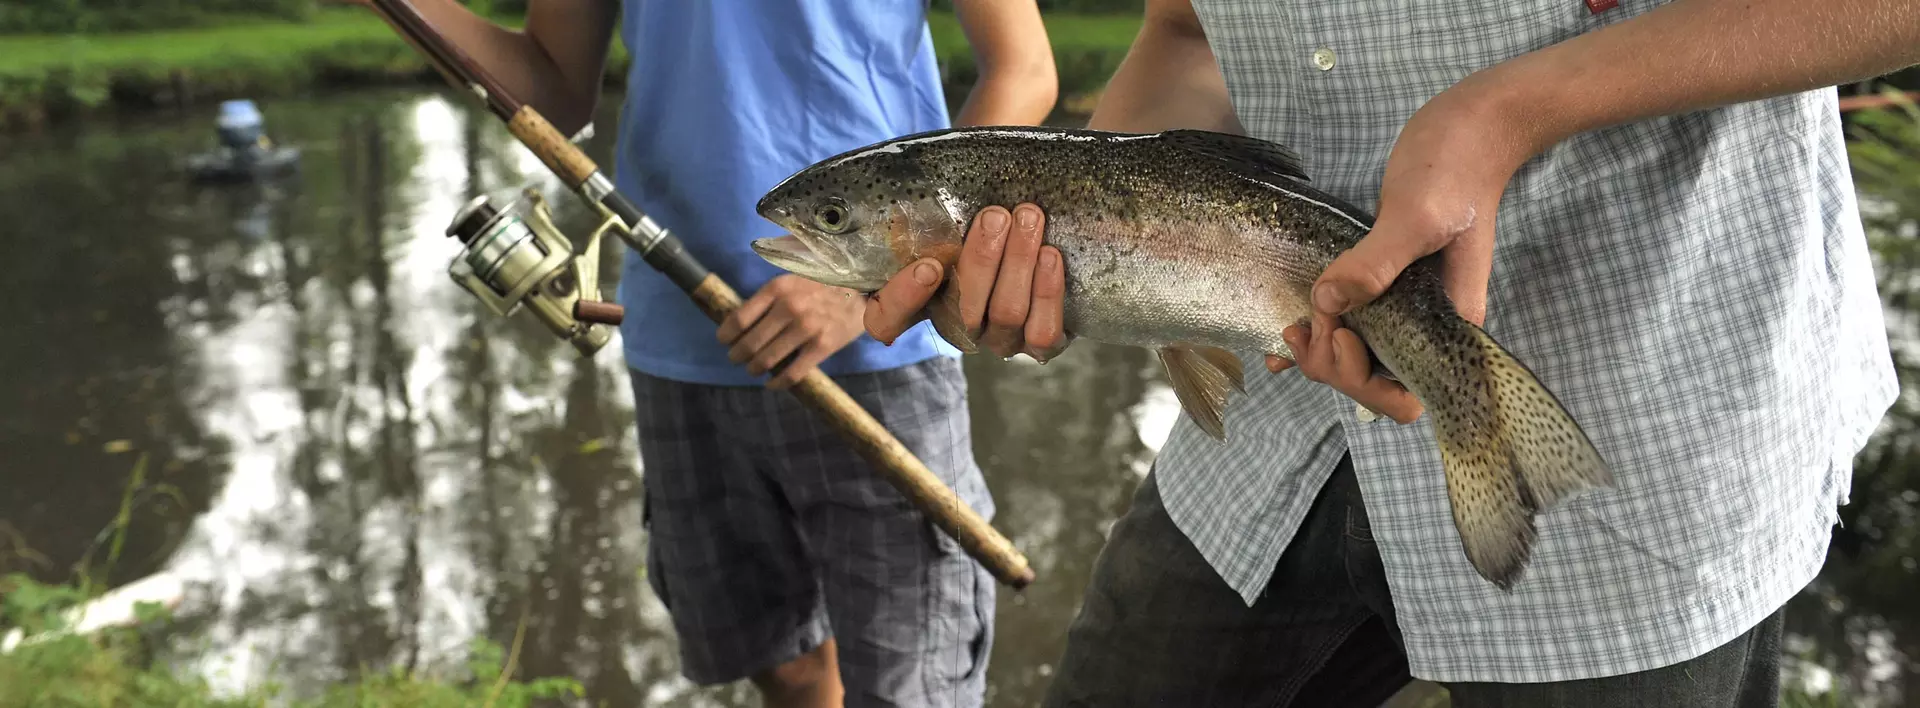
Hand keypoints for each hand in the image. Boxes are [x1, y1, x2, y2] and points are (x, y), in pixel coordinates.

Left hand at [717, 274, 869, 389]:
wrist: (862, 288)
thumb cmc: (823, 284)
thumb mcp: (793, 278)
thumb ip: (769, 296)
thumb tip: (739, 318)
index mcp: (778, 289)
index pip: (739, 318)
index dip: (725, 334)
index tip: (723, 340)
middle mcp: (789, 308)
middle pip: (749, 343)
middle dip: (737, 355)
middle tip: (736, 358)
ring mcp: (806, 328)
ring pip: (767, 360)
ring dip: (754, 369)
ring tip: (753, 369)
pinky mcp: (822, 346)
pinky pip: (792, 374)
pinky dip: (777, 384)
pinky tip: (771, 384)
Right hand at [864, 203, 1071, 361]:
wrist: (1035, 254)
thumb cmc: (978, 232)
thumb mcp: (948, 225)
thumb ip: (932, 223)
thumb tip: (911, 201)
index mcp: (921, 306)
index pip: (888, 320)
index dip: (904, 299)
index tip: (929, 266)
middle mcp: (960, 330)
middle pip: (964, 309)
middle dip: (983, 259)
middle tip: (997, 216)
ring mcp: (1000, 341)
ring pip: (1007, 313)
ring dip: (1019, 262)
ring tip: (1028, 219)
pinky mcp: (1040, 347)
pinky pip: (1043, 331)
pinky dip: (1047, 291)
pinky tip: (1050, 255)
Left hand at [1267, 76, 1536, 423]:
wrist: (1470, 125)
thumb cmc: (1456, 167)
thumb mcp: (1415, 215)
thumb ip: (1376, 262)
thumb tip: (1328, 304)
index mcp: (1447, 323)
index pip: (1406, 394)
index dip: (1364, 380)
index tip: (1340, 334)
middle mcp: (1426, 324)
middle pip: (1374, 381)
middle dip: (1331, 366)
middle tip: (1302, 325)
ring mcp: (1404, 303)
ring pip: (1358, 355)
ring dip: (1318, 354)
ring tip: (1290, 328)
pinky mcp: (1383, 279)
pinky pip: (1350, 320)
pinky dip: (1317, 333)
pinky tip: (1286, 331)